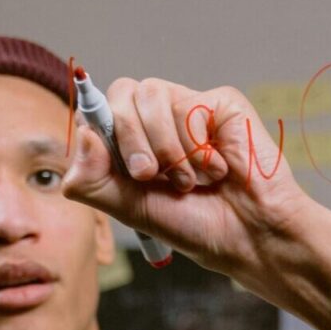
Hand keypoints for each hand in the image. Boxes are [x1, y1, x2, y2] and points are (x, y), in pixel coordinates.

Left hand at [63, 77, 311, 280]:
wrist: (248, 236)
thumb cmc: (194, 225)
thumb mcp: (130, 210)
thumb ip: (93, 180)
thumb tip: (82, 136)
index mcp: (130, 141)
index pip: (97, 111)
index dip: (100, 129)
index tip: (115, 163)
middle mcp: (156, 119)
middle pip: (121, 93)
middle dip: (131, 139)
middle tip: (150, 175)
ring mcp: (188, 107)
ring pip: (151, 94)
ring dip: (168, 148)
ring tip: (190, 180)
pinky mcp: (219, 102)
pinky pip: (190, 105)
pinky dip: (198, 147)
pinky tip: (218, 168)